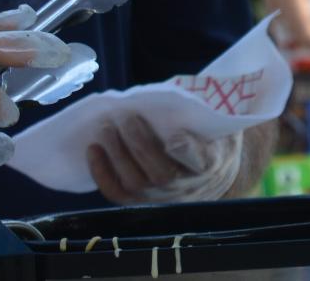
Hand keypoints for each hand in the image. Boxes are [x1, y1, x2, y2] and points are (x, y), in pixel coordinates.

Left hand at [86, 115, 241, 202]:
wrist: (210, 178)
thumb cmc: (208, 142)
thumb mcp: (216, 128)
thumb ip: (200, 118)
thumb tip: (172, 108)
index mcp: (208, 164)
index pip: (199, 161)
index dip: (186, 151)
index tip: (175, 137)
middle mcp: (184, 187)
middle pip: (160, 173)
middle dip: (139, 144)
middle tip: (127, 117)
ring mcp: (161, 199)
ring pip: (135, 183)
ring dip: (117, 154)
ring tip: (106, 128)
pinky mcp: (141, 202)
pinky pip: (118, 193)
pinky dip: (102, 173)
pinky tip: (93, 150)